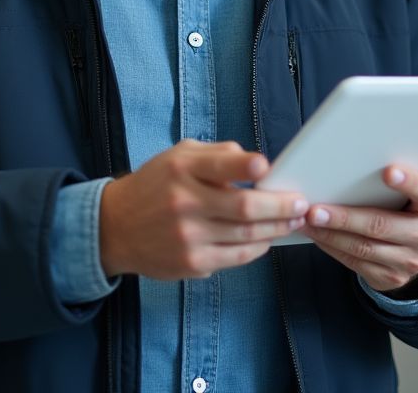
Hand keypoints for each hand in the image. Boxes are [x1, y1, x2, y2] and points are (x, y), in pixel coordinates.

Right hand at [99, 140, 308, 280]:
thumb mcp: (179, 155)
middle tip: (300, 203)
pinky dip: (257, 248)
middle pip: (244, 208)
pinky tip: (267, 239)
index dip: (245, 166)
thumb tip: (256, 164)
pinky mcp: (191, 263)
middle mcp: (185, 202)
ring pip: (246, 236)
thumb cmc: (156, 184)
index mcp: (182, 168)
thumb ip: (217, 155)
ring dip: (276, 229)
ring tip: (293, 221)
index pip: (219, 165)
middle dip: (280, 207)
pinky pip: (236, 257)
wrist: (116, 226)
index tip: (267, 166)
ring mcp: (188, 236)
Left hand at [303, 165, 417, 293]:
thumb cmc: (409, 202)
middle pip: (382, 225)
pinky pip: (356, 263)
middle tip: (316, 209)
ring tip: (307, 221)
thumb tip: (349, 161)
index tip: (388, 171)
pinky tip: (317, 234)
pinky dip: (333, 247)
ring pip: (364, 248)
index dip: (410, 182)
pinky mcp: (392, 278)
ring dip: (331, 234)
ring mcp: (411, 262)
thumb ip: (395, 176)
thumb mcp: (415, 188)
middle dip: (345, 218)